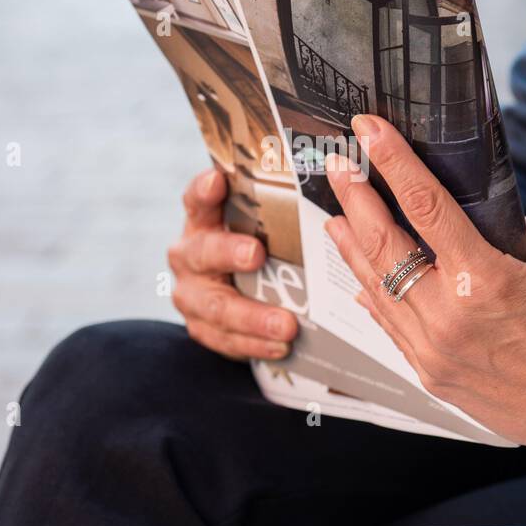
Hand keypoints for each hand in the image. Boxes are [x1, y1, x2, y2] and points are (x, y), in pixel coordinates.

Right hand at [168, 168, 297, 360]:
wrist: (229, 293)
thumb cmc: (255, 248)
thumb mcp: (259, 227)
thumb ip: (276, 209)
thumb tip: (336, 179)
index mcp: (202, 221)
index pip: (197, 200)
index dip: (204, 190)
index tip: (217, 180)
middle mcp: (189, 254)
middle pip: (203, 252)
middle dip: (229, 253)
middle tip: (256, 254)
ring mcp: (192, 294)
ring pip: (216, 306)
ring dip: (253, 316)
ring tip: (287, 325)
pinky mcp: (200, 327)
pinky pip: (225, 339)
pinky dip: (255, 344)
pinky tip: (281, 346)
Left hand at [325, 117, 525, 466]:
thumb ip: (519, 232)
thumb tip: (484, 213)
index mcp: (486, 278)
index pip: (425, 205)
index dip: (392, 161)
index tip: (368, 132)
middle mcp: (451, 315)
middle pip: (384, 244)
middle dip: (355, 198)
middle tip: (337, 166)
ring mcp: (434, 350)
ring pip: (375, 287)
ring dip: (351, 248)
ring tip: (335, 217)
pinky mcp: (431, 375)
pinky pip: (389, 327)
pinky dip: (372, 297)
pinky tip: (359, 277)